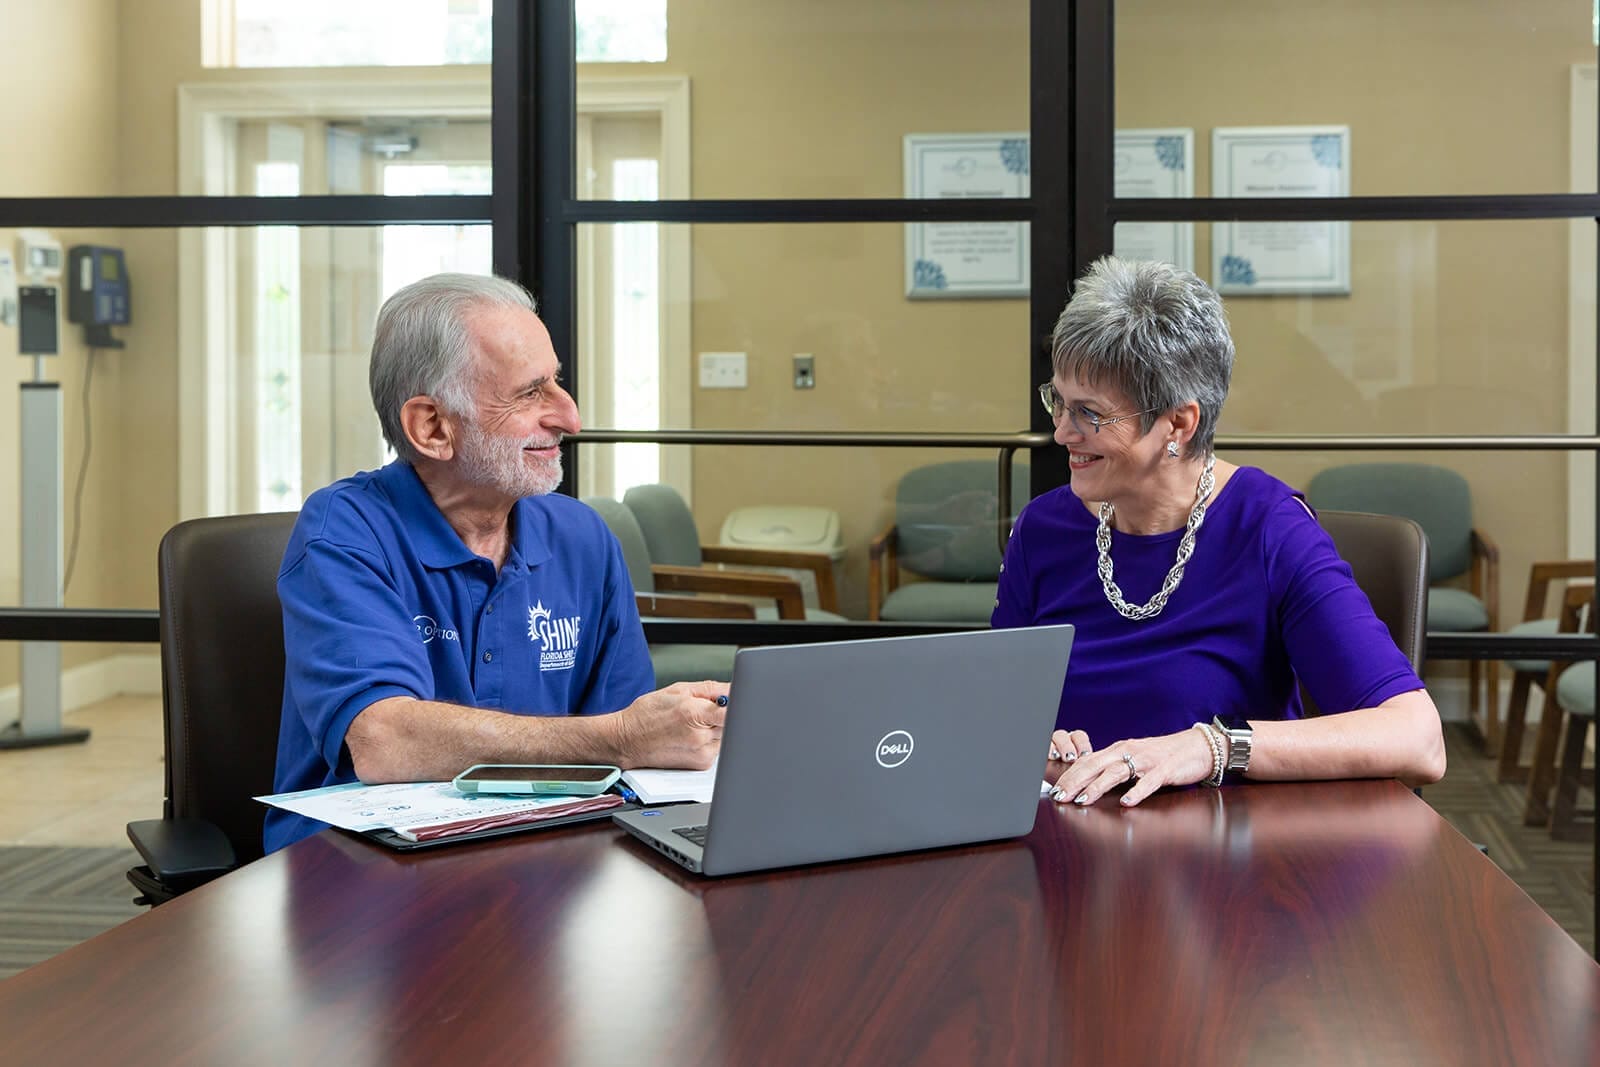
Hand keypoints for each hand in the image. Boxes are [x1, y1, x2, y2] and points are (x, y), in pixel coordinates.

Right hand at [612, 680, 728, 769]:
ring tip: (694, 725)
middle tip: (705, 711)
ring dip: (718, 729)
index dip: (738, 703)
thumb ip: (710, 688)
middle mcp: (699, 736)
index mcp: (694, 713)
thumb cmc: (647, 714)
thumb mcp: (678, 690)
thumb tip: (733, 689)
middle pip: (733, 722)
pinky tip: (692, 737)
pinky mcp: (701, 765)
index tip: (737, 699)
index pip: (733, 710)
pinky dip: (711, 741)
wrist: (628, 741)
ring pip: (727, 736)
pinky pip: (718, 749)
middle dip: (724, 714)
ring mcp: (701, 753)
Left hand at [1047, 725, 1213, 807]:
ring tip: (1083, 800)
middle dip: (1075, 781)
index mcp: (1118, 749)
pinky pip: (1149, 782)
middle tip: (1060, 796)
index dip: (1069, 774)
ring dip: (1097, 787)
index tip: (1055, 788)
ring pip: (1116, 772)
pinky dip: (1137, 791)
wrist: (1197, 746)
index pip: (1087, 761)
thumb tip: (1089, 780)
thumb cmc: (1163, 755)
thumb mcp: (1133, 758)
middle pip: (1095, 765)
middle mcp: (1128, 752)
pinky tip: (1126, 802)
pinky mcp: (1165, 770)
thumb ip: (1113, 767)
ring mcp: (1146, 761)